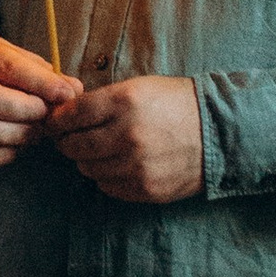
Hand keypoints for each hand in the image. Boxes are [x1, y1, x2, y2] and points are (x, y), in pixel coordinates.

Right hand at [0, 32, 80, 168]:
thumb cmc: (2, 71)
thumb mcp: (22, 61)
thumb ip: (48, 75)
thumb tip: (74, 90)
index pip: (7, 67)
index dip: (40, 83)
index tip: (65, 94)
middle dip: (27, 111)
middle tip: (47, 116)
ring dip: (17, 135)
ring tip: (36, 132)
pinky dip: (3, 154)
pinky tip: (18, 146)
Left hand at [50, 74, 203, 202]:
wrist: (220, 131)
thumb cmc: (176, 104)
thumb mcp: (138, 88)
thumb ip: (101, 101)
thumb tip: (65, 114)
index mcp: (123, 103)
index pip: (71, 115)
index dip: (58, 119)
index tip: (56, 122)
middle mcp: (126, 136)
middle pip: (73, 146)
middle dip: (68, 141)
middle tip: (74, 137)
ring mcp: (136, 166)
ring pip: (88, 169)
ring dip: (89, 160)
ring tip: (103, 149)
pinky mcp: (145, 188)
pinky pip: (107, 186)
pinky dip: (108, 176)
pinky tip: (121, 164)